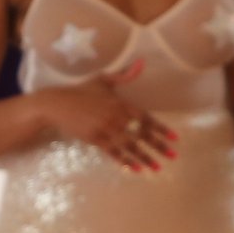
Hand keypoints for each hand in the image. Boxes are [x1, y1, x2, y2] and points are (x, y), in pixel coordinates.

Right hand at [45, 80, 177, 173]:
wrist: (58, 104)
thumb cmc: (81, 91)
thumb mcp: (103, 80)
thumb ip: (124, 75)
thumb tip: (142, 63)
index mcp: (121, 103)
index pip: (146, 118)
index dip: (161, 129)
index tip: (175, 138)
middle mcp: (116, 117)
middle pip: (142, 134)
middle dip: (159, 146)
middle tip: (173, 156)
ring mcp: (106, 130)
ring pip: (130, 147)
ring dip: (145, 158)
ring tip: (157, 168)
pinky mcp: (96, 140)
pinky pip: (114, 153)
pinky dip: (125, 161)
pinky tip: (135, 169)